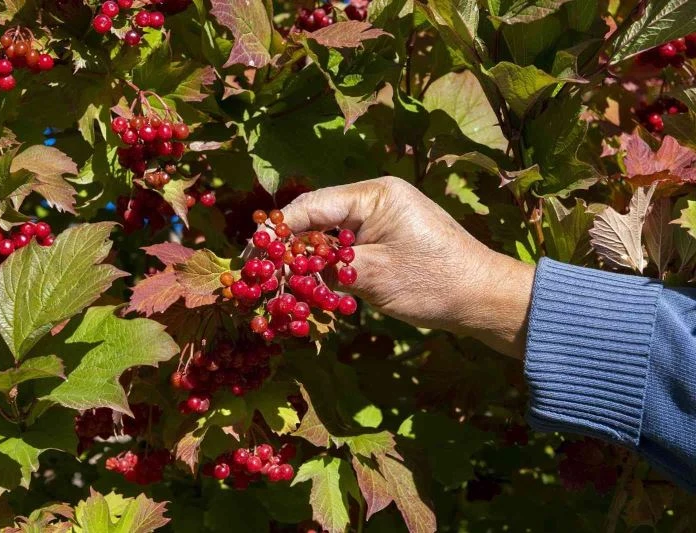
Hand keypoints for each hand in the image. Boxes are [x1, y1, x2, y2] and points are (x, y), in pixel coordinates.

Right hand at [281, 176, 534, 357]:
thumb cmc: (435, 283)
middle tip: (259, 274)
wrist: (482, 298)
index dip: (277, 232)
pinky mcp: (385, 238)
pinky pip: (345, 246)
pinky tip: (308, 284)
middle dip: (287, 246)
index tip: (252, 256)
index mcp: (374, 195)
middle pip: (315, 218)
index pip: (311, 206)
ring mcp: (381, 218)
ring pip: (328, 234)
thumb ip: (327, 267)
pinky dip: (326, 264)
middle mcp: (375, 198)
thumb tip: (286, 270)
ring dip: (305, 257)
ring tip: (277, 282)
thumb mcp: (375, 276)